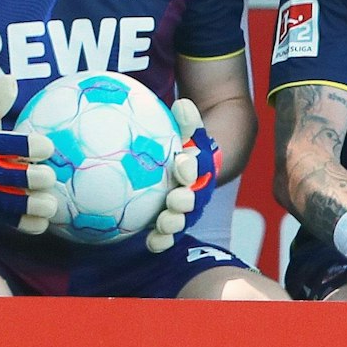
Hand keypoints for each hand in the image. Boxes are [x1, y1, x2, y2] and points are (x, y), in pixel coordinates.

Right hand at [0, 75, 55, 233]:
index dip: (26, 146)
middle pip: (5, 177)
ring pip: (6, 202)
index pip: (4, 144)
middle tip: (49, 176)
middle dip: (29, 178)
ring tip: (50, 206)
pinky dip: (23, 224)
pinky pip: (6, 218)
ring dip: (28, 206)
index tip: (47, 147)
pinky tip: (42, 224)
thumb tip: (9, 81)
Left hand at [147, 98, 219, 252]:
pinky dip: (161, 240)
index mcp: (196, 167)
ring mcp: (184, 209)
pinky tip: (150, 242)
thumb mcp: (185, 131)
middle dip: (185, 200)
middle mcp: (194, 190)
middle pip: (192, 197)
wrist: (188, 165)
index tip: (182, 162)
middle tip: (175, 199)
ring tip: (163, 224)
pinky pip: (167, 234)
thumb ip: (185, 121)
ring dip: (174, 222)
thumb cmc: (180, 144)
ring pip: (181, 218)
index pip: (196, 166)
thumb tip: (182, 104)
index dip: (190, 165)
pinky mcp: (171, 222)